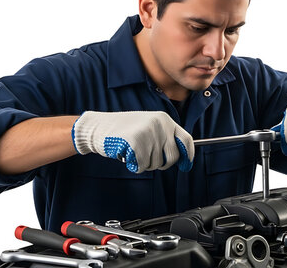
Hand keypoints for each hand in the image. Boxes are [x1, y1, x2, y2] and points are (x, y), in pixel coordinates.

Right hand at [72, 111, 193, 172]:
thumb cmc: (123, 130)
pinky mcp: (137, 143)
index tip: (186, 165)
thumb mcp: (148, 126)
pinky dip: (134, 165)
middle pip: (172, 157)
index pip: (186, 139)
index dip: (188, 155)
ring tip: (133, 149)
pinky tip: (126, 154)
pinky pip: (142, 166)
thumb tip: (181, 157)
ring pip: (155, 164)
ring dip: (144, 163)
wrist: (98, 127)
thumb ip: (164, 138)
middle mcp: (159, 125)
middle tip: (147, 158)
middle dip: (161, 163)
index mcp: (164, 119)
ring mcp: (149, 133)